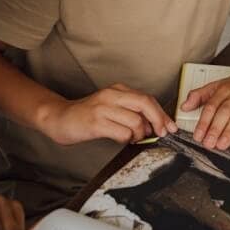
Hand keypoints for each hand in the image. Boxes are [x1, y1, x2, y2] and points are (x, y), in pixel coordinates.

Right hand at [46, 83, 176, 145]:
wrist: (59, 118)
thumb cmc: (87, 115)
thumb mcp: (111, 107)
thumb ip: (131, 112)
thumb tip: (154, 125)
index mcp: (118, 90)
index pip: (147, 98)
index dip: (162, 113)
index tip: (170, 126)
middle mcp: (111, 95)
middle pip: (145, 104)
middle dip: (158, 121)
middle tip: (161, 133)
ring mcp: (103, 108)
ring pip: (135, 121)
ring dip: (140, 134)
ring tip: (133, 138)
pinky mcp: (96, 123)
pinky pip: (122, 133)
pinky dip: (127, 139)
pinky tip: (121, 139)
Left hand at [181, 66, 229, 150]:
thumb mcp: (220, 84)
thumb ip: (200, 95)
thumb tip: (184, 106)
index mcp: (225, 89)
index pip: (211, 105)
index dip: (203, 122)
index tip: (198, 135)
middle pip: (224, 111)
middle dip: (215, 128)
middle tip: (208, 143)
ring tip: (221, 145)